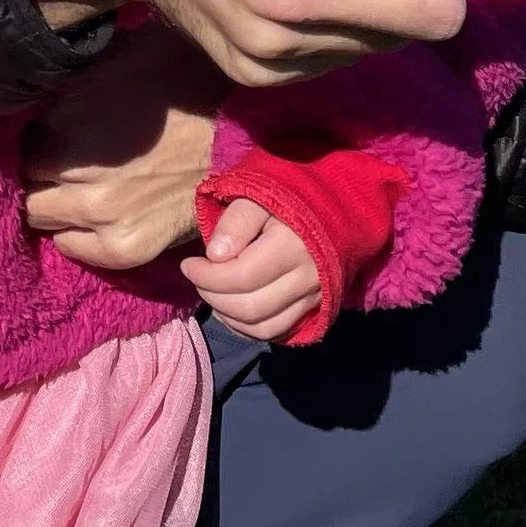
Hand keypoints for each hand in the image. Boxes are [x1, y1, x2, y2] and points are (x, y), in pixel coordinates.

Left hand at [22, 21, 221, 272]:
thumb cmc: (179, 82)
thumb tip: (35, 97)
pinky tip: (91, 216)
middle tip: (66, 161)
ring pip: (43, 216)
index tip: (51, 133)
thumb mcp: (112, 61)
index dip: (37, 135)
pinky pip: (74, 248)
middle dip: (41, 170)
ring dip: (55, 201)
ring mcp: (102, 214)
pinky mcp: (127, 247)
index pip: (19, 142)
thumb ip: (66, 87)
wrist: (239, 131)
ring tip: (80, 187)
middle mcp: (77, 172)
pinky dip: (76, 233)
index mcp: (68, 121)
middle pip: (27, 180)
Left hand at [181, 199, 322, 341]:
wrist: (337, 205)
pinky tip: (232, 309)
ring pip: (264, 327)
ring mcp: (315, 297)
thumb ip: (236, 221)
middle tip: (198, 278)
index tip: (188, 264)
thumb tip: (215, 255)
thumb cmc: (291, 195)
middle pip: (251, 307)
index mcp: (294, 246)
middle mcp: (308, 278)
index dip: (207, 276)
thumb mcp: (260, 194)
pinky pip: (278, 332)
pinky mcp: (315, 308)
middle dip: (213, 296)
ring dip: (229, 316)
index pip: (241, 277)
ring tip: (213, 292)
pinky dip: (248, 328)